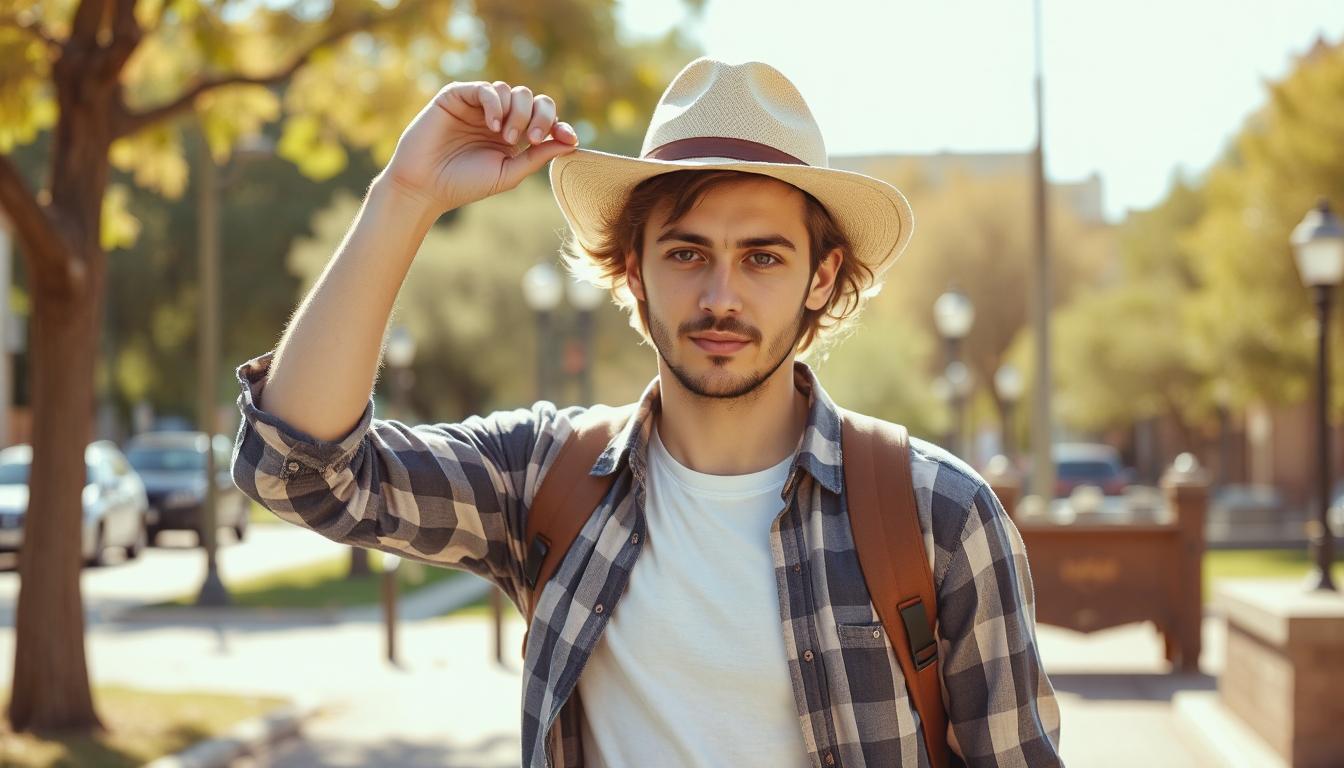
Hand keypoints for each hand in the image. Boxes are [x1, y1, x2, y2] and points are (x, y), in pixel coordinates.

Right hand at [378, 81, 579, 214]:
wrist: (425, 186)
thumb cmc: (464, 184)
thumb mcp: (509, 173)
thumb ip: (537, 156)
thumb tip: (571, 141)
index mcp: (513, 135)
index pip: (543, 119)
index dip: (558, 124)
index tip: (568, 138)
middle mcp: (498, 117)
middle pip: (533, 99)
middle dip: (539, 117)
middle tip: (528, 140)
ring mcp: (478, 105)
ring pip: (512, 91)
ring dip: (516, 112)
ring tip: (505, 137)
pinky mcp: (457, 96)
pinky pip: (486, 89)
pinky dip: (495, 103)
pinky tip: (492, 125)